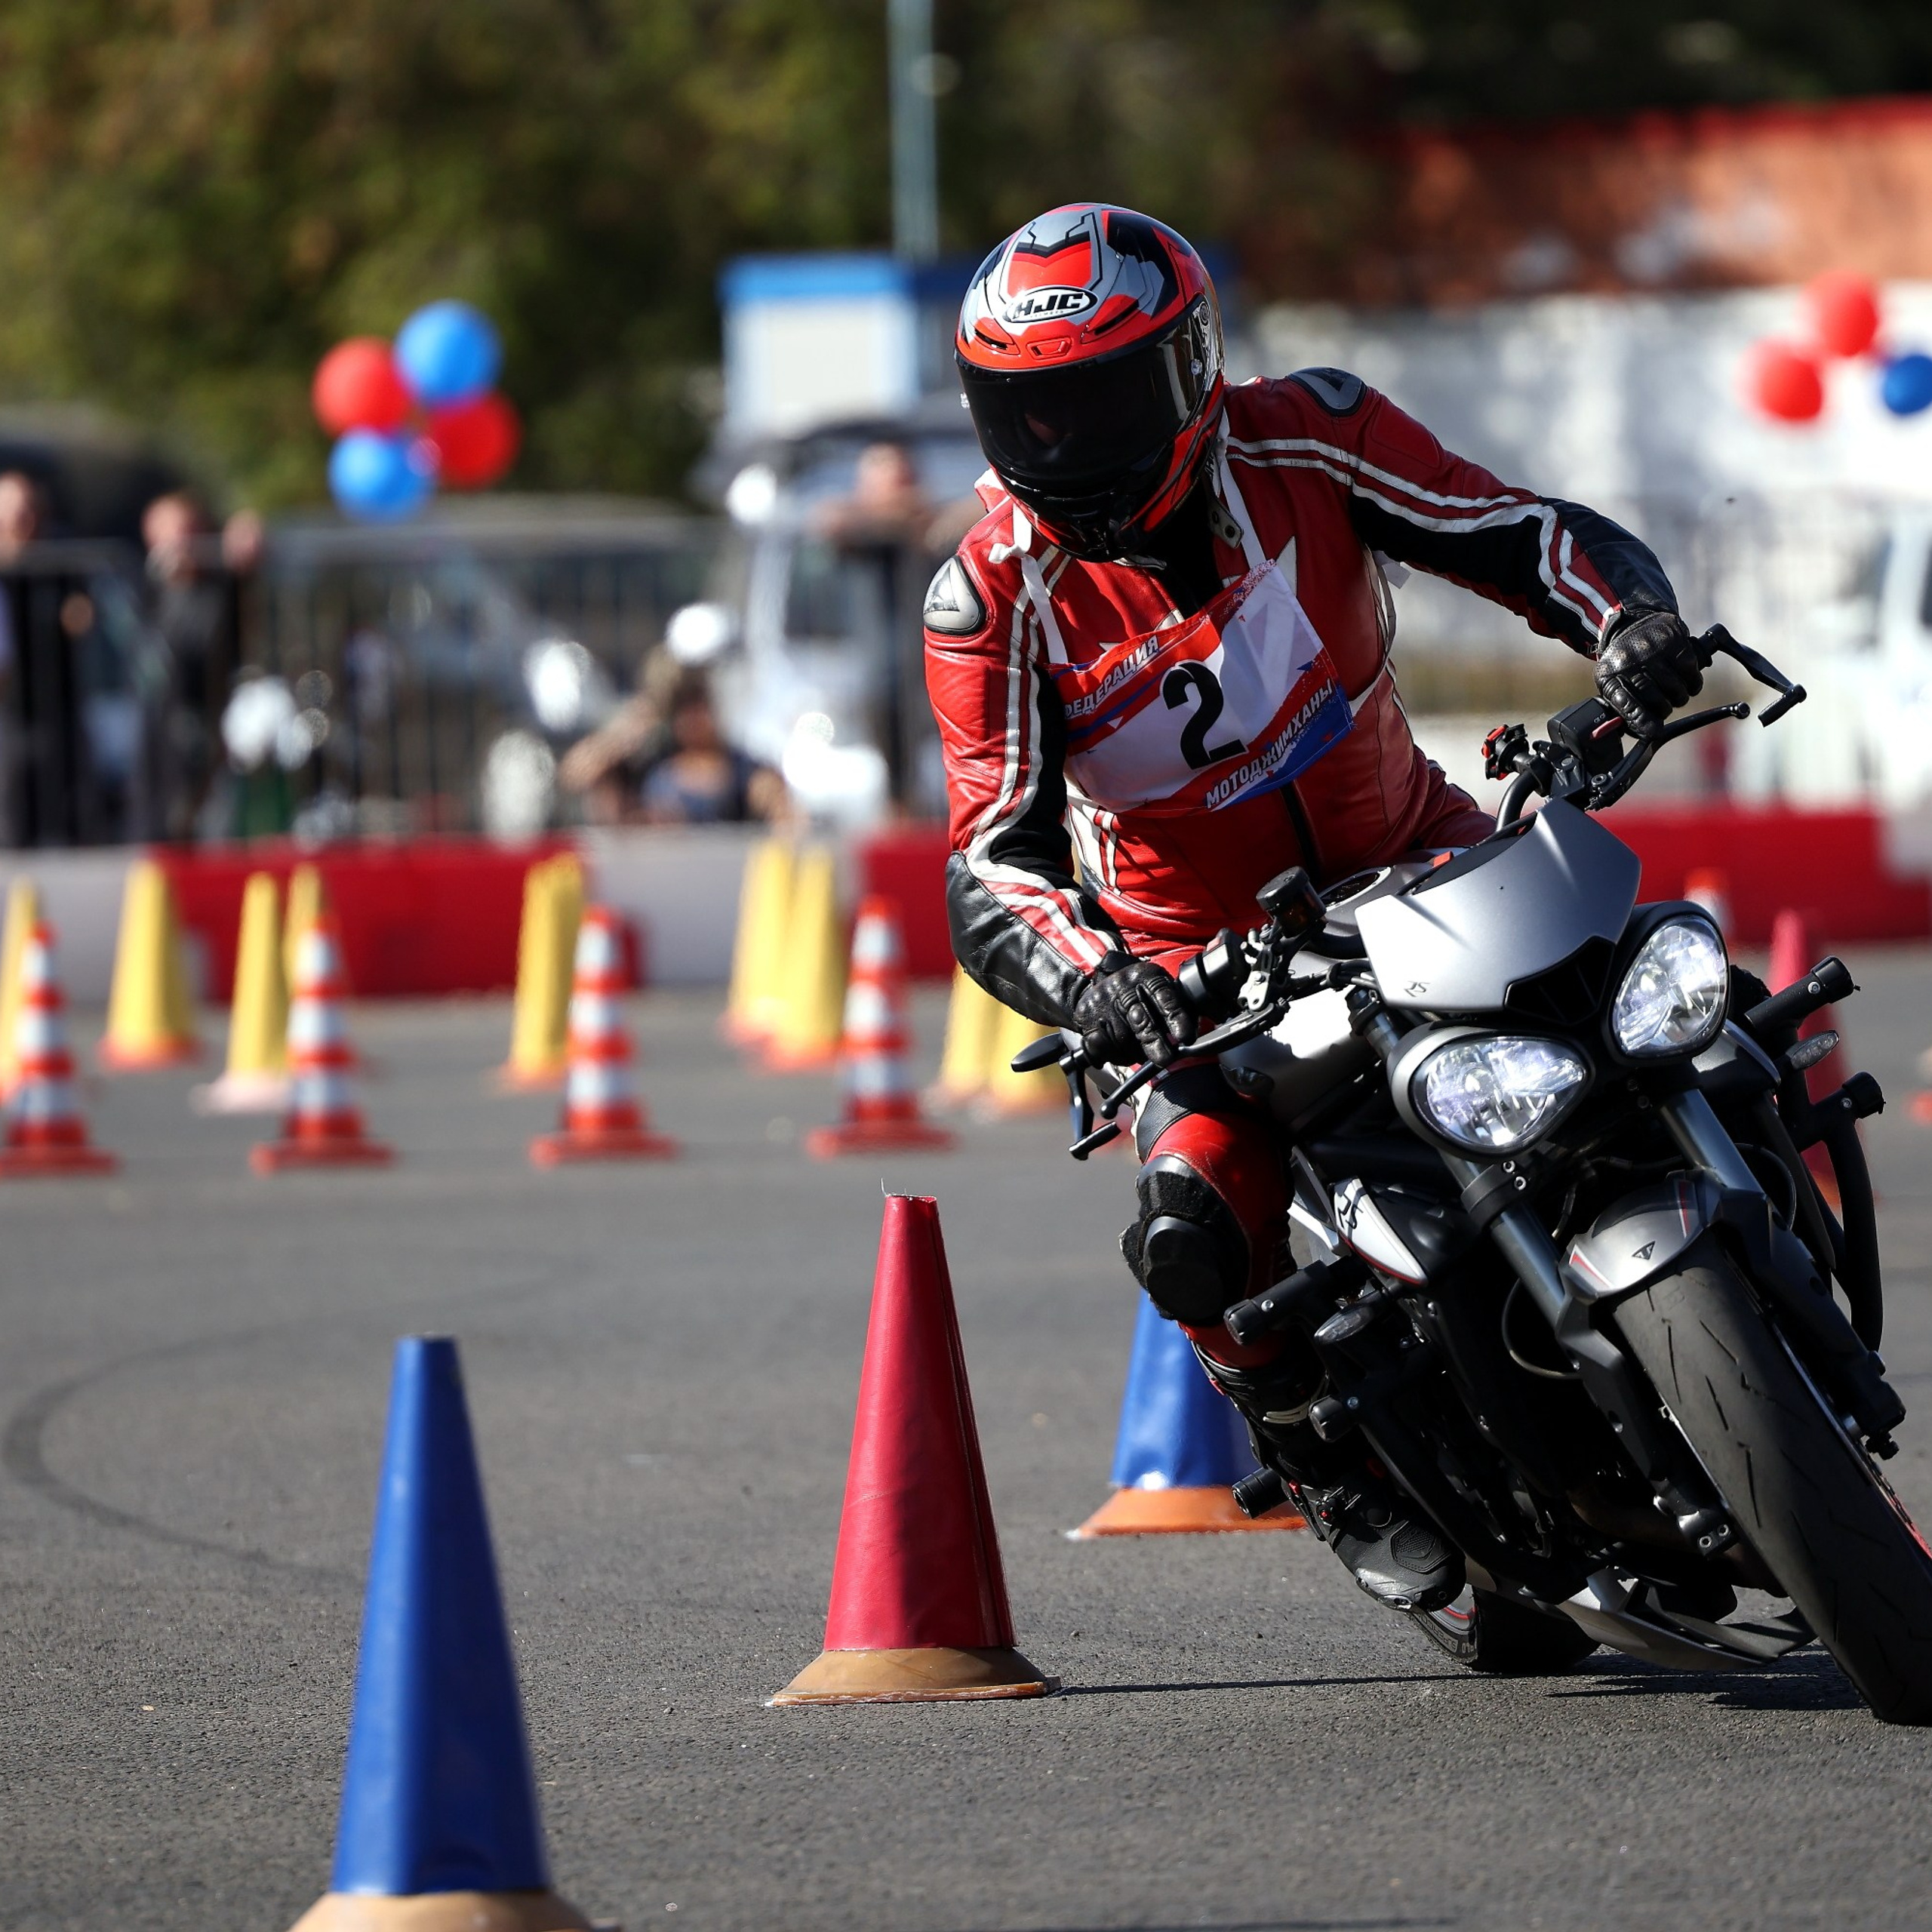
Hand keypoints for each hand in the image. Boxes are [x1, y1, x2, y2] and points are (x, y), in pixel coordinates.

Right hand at [1073, 954, 1196, 1067]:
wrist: (1095, 981)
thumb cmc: (1138, 994)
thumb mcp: (1158, 991)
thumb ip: (1174, 1010)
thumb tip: (1189, 1038)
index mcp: (1147, 976)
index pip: (1165, 997)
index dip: (1176, 1018)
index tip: (1185, 1037)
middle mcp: (1123, 985)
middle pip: (1141, 1020)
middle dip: (1154, 1043)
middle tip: (1165, 1059)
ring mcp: (1102, 1000)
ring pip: (1122, 1039)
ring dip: (1132, 1053)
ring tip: (1136, 1049)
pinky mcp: (1085, 1015)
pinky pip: (1100, 1045)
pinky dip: (1111, 1054)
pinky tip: (1117, 1048)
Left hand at [1595, 609, 1702, 736]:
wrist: (1633, 624)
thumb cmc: (1623, 662)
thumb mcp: (1612, 682)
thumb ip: (1622, 707)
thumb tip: (1644, 732)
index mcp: (1611, 675)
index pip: (1626, 703)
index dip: (1642, 720)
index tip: (1653, 731)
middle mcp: (1630, 660)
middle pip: (1657, 699)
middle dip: (1664, 709)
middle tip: (1665, 706)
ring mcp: (1652, 649)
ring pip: (1677, 688)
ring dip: (1680, 696)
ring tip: (1674, 692)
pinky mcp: (1674, 639)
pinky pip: (1691, 672)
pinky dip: (1693, 682)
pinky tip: (1686, 681)